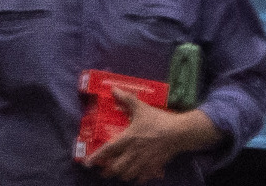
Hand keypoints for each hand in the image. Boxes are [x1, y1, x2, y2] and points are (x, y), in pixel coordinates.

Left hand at [88, 94, 211, 180]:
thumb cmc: (158, 120)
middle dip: (108, 170)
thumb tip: (113, 89)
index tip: (87, 164)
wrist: (179, 132)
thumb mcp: (142, 108)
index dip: (95, 158)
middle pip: (115, 168)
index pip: (107, 150)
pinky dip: (136, 178)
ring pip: (126, 175)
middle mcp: (132, 153)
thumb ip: (127, 99)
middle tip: (104, 169)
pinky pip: (140, 178)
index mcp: (128, 139)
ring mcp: (142, 162)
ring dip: (121, 174)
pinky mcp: (152, 167)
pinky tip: (135, 175)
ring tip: (119, 171)